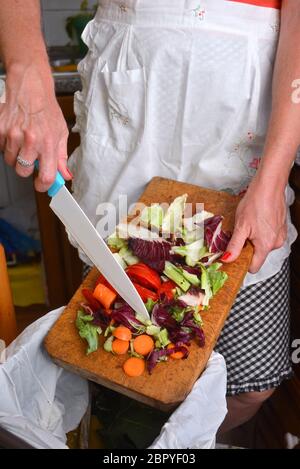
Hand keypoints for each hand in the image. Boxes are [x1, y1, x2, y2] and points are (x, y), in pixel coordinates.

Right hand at [0, 62, 71, 190]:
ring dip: (16, 155)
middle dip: (27, 167)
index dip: (43, 185)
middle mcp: (31, 140)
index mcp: (48, 143)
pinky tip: (14, 134)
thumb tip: (65, 175)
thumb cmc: (46, 110)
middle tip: (31, 156)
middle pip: (23, 171)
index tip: (41, 185)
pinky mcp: (0, 129)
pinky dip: (7, 145)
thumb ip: (62, 157)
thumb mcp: (61, 134)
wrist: (30, 89)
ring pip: (10, 161)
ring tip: (23, 141)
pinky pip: (1, 148)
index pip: (46, 176)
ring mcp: (13, 135)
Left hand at [222, 173, 286, 272]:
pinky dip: (260, 232)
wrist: (269, 185)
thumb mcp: (240, 226)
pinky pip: (268, 235)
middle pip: (257, 255)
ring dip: (253, 239)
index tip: (232, 258)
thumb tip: (228, 259)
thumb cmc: (256, 202)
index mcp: (266, 245)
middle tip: (238, 234)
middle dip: (246, 248)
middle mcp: (276, 243)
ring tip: (247, 225)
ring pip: (262, 244)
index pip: (254, 267)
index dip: (242, 264)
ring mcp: (280, 235)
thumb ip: (234, 246)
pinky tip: (255, 220)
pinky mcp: (280, 227)